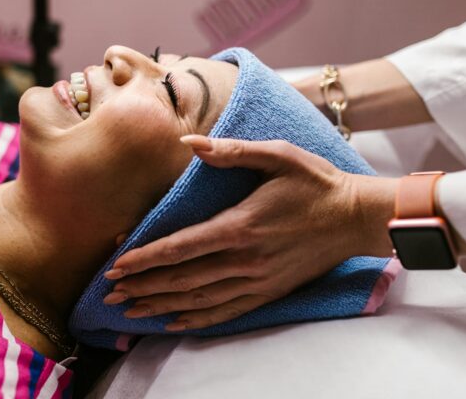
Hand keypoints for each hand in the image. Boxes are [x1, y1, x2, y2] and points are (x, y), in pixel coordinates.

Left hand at [103, 135, 396, 330]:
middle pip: (182, 279)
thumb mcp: (278, 154)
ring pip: (199, 300)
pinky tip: (175, 322)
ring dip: (161, 306)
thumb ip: (231, 151)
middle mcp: (245, 259)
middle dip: (142, 286)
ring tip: (130, 311)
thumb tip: (188, 141)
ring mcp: (257, 280)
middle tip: (109, 292)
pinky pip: (226, 312)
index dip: (145, 257)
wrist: (356, 218)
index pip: (181, 247)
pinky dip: (196, 320)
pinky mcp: (269, 292)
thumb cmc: (316, 182)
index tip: (116, 264)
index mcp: (241, 225)